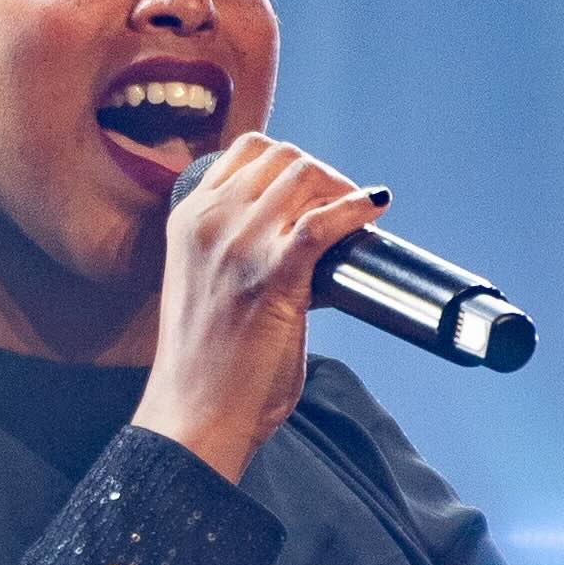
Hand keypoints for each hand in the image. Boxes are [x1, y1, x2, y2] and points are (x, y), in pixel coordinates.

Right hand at [137, 133, 389, 481]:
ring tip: (359, 214)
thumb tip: (304, 239)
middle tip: (344, 205)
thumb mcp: (205, 283)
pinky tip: (375, 210)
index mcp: (189, 219)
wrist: (195, 413)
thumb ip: (237, 251)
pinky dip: (358, 209)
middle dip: (323, 173)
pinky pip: (326, 221)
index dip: (292, 162)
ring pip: (306, 177)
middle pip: (283, 157)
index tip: (315, 190)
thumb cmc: (205, 363)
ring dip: (342, 189)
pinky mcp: (273, 274)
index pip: (248, 151)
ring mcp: (240, 244)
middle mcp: (211, 221)